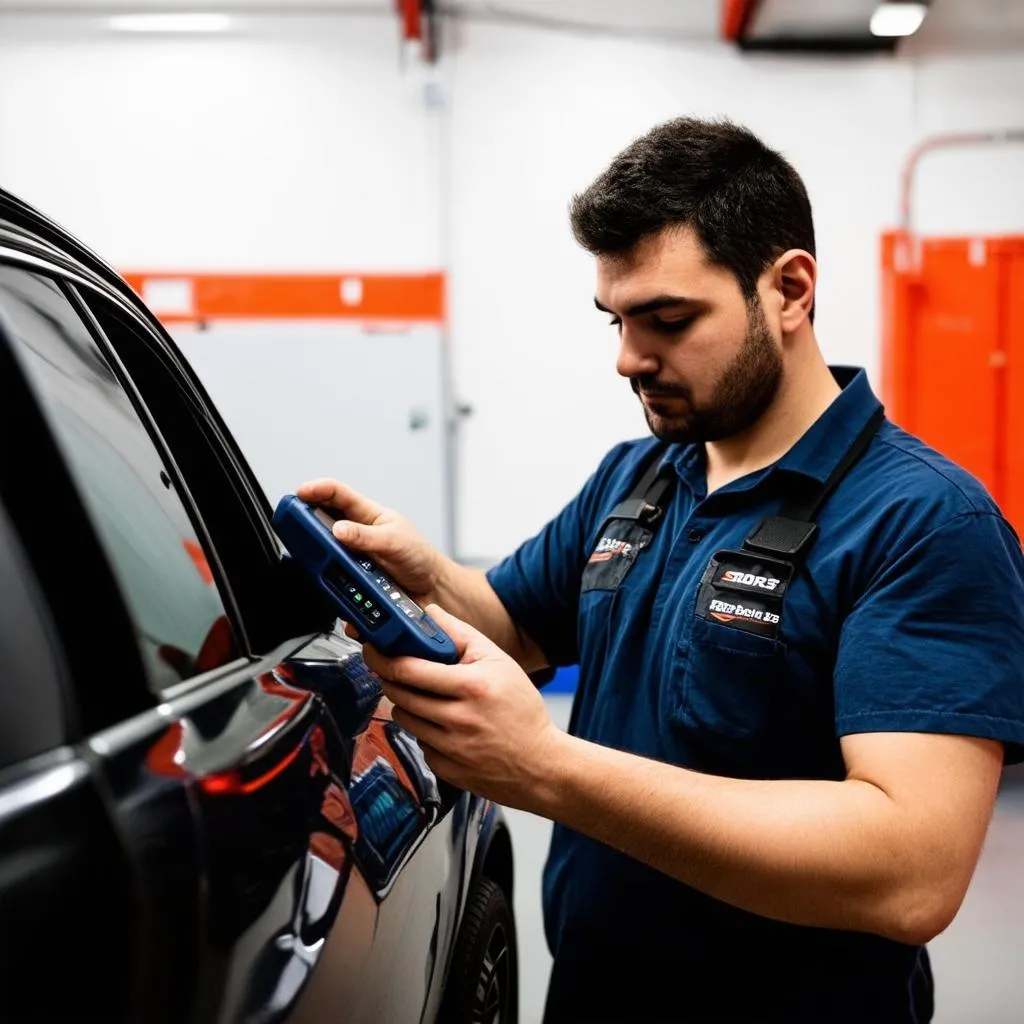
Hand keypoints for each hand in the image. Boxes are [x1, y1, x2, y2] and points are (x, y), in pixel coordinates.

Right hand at [296, 478, 441, 599]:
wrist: (432, 589)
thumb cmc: (419, 556)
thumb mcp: (394, 541)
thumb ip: (366, 536)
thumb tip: (339, 530)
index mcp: (368, 515)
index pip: (338, 495)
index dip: (318, 489)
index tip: (300, 493)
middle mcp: (356, 535)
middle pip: (323, 523)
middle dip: (307, 522)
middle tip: (295, 525)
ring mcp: (353, 558)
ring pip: (326, 555)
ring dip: (321, 559)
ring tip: (318, 559)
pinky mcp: (353, 580)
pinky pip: (335, 583)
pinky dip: (333, 587)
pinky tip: (336, 588)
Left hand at [363, 605, 563, 809]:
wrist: (541, 764)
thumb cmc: (522, 710)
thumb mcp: (499, 661)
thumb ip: (461, 634)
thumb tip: (430, 614)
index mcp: (472, 686)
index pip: (410, 669)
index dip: (384, 657)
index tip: (374, 649)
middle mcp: (459, 719)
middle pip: (399, 694)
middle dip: (391, 678)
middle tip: (395, 669)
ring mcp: (450, 748)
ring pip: (404, 718)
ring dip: (406, 703)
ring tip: (427, 696)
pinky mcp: (445, 769)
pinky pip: (418, 742)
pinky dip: (423, 730)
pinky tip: (443, 725)